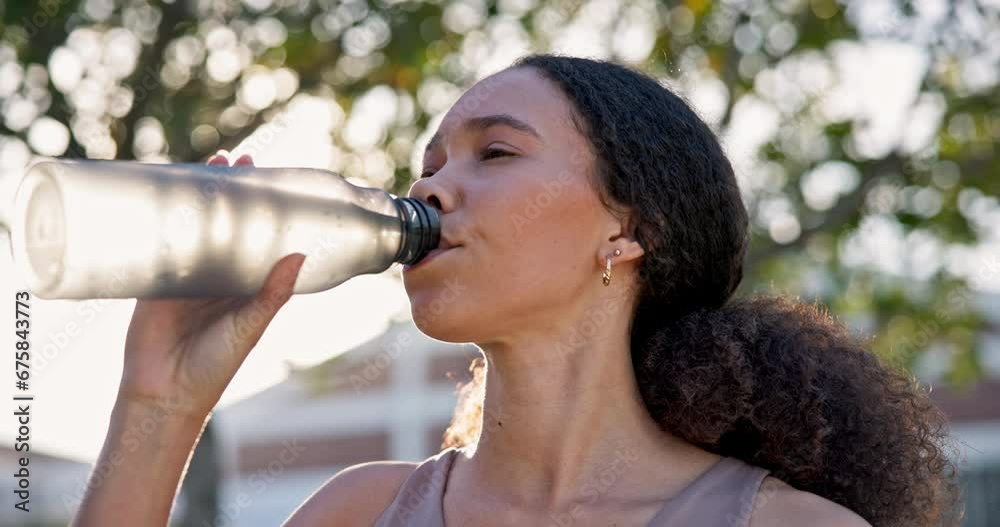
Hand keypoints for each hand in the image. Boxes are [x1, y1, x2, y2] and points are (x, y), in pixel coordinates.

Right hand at [118, 152, 305, 420]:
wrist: (164, 394)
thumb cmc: (214, 368)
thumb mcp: (250, 326)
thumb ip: (271, 294)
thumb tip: (298, 255)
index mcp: (244, 287)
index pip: (256, 238)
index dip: (261, 209)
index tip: (269, 178)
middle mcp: (216, 277)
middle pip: (224, 224)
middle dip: (230, 192)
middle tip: (239, 158)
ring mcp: (184, 275)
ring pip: (192, 226)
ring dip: (198, 196)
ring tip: (207, 163)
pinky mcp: (152, 279)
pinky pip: (157, 241)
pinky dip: (160, 217)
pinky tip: (163, 192)